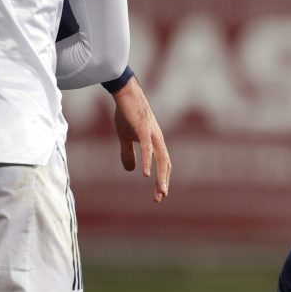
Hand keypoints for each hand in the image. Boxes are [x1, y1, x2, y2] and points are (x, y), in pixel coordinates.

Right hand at [112, 76, 171, 203]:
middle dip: (164, 182)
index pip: (163, 164)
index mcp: (155, 143)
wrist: (124, 94)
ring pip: (161, 158)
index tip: (159, 195)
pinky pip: (147, 147)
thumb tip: (131, 170)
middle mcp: (157, 140)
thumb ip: (128, 154)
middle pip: (165, 164)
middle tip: (160, 197)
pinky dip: (148, 161)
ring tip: (160, 190)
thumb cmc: (126, 114)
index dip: (162, 179)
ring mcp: (152, 134)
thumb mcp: (125, 138)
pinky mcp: (143, 129)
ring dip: (161, 176)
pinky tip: (145, 173)